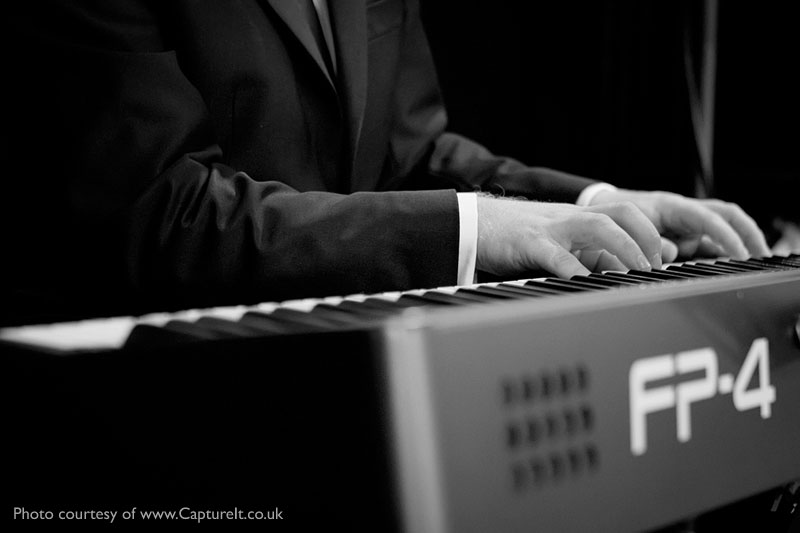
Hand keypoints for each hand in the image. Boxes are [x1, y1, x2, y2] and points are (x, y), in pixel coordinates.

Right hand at [476, 196, 661, 277]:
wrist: (472, 222)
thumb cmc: (515, 237)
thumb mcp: (557, 243)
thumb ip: (586, 255)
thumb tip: (618, 274)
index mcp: (579, 219)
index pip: (628, 215)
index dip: (652, 235)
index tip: (664, 262)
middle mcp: (571, 218)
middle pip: (623, 213)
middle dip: (647, 238)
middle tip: (655, 268)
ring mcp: (552, 228)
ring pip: (598, 225)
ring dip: (624, 248)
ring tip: (635, 273)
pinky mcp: (528, 242)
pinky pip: (556, 255)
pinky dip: (574, 270)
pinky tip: (586, 284)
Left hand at [587, 189, 770, 261]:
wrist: (599, 208)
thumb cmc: (613, 215)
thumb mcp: (627, 228)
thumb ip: (649, 240)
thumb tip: (672, 255)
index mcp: (671, 206)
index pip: (708, 218)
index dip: (726, 236)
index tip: (740, 254)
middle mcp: (683, 210)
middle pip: (726, 215)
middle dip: (747, 233)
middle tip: (762, 255)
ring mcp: (685, 219)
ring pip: (721, 224)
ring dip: (739, 239)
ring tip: (753, 260)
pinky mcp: (683, 230)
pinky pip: (707, 236)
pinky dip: (720, 247)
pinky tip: (727, 262)